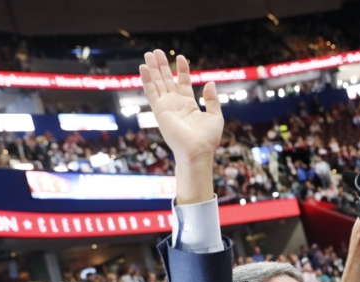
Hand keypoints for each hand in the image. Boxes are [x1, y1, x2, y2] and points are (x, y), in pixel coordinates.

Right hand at [139, 51, 223, 203]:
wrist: (198, 152)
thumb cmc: (208, 139)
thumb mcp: (215, 116)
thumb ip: (212, 100)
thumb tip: (210, 83)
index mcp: (189, 105)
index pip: (183, 82)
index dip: (182, 70)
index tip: (181, 57)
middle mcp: (176, 104)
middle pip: (167, 80)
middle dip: (162, 66)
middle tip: (156, 51)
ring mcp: (166, 107)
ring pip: (158, 83)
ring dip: (153, 69)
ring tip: (149, 54)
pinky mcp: (159, 111)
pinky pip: (151, 92)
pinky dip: (147, 80)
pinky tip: (144, 67)